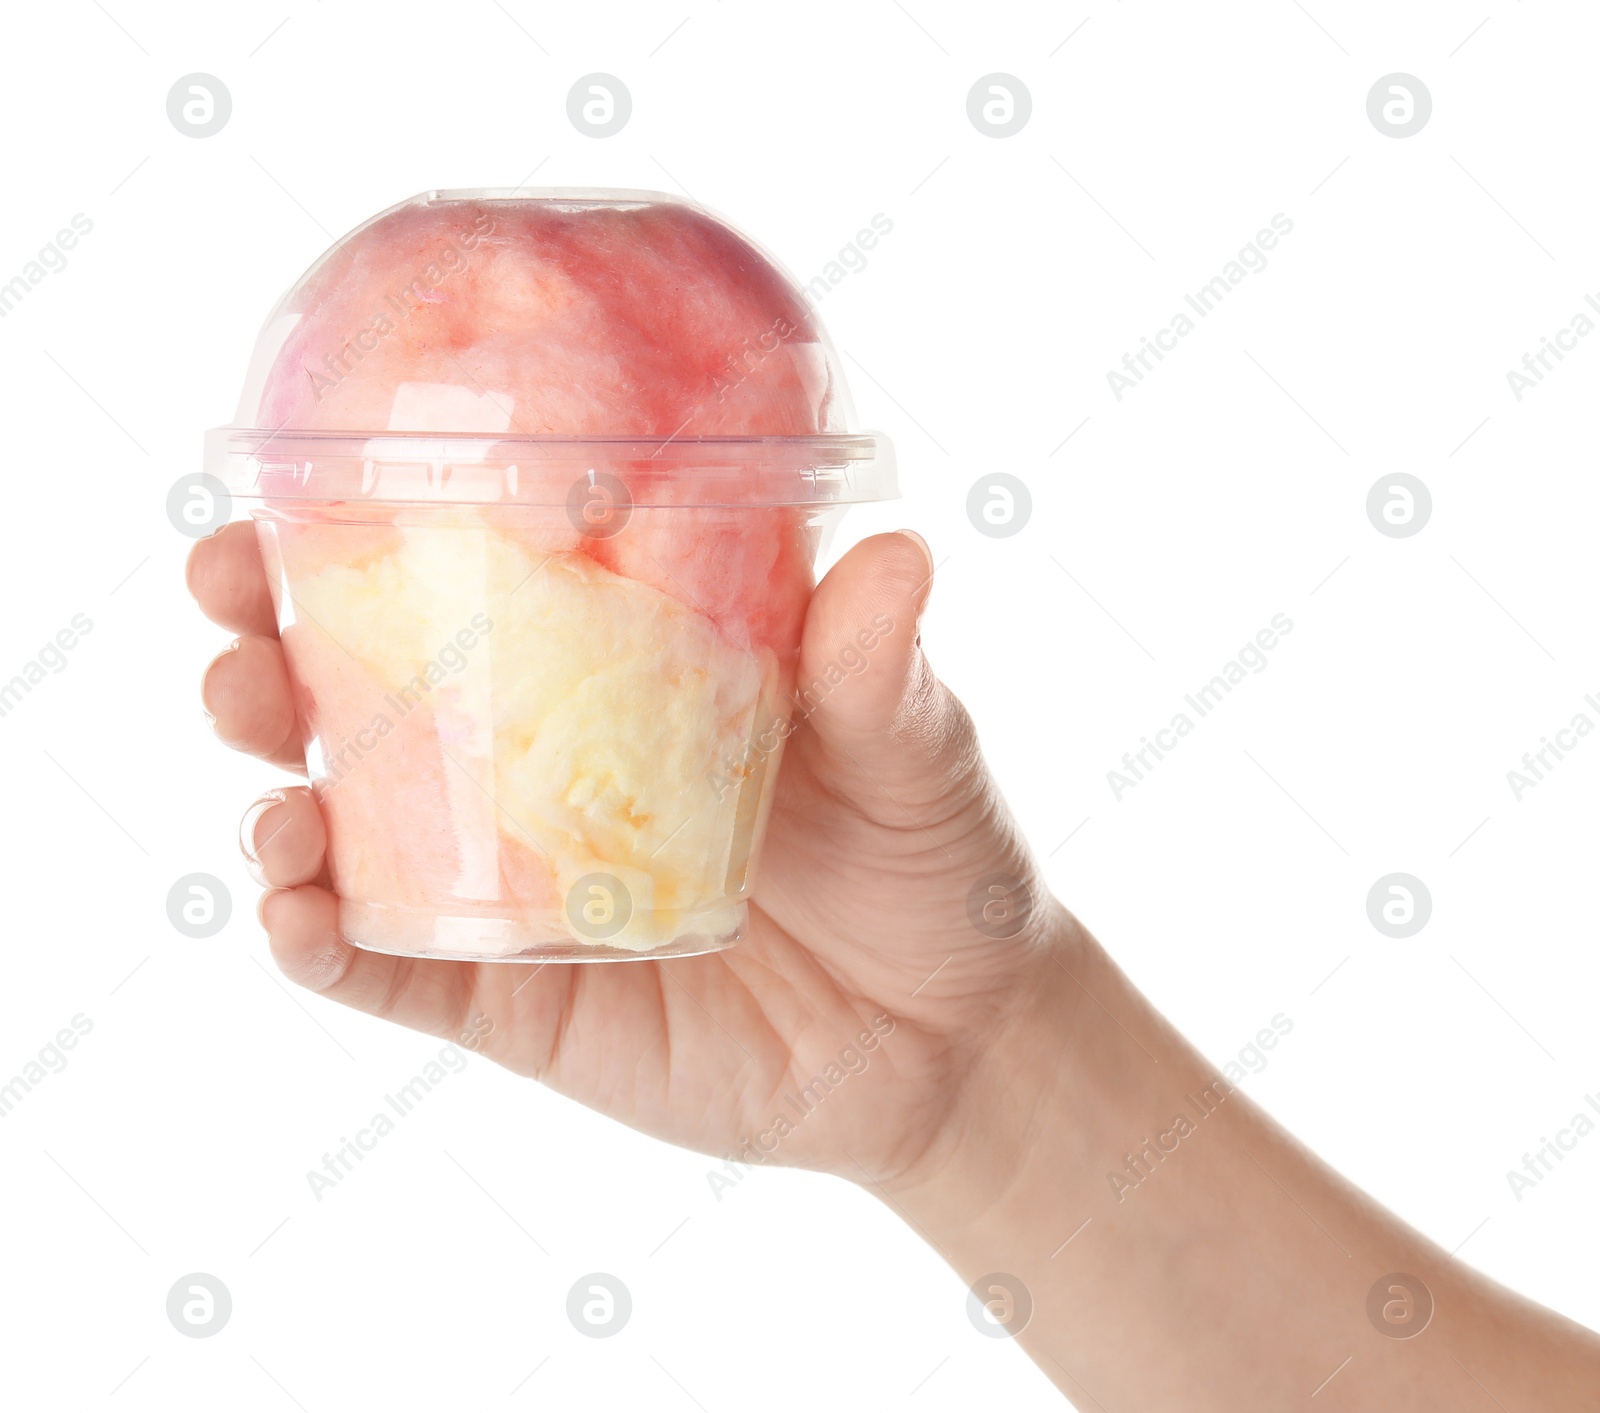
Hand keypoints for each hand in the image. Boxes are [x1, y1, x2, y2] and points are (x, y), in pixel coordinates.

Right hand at [188, 522, 1069, 1184]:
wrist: (950, 1041)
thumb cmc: (929, 861)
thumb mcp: (913, 750)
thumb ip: (883, 670)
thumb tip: (894, 554)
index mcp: (619, 668)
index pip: (473, 579)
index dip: (368, 528)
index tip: (293, 483)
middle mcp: (542, 766)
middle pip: (368, 696)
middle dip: (271, 649)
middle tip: (232, 609)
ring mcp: (517, 884)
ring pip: (352, 828)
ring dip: (274, 793)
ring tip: (266, 783)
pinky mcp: (513, 1001)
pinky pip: (389, 970)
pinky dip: (321, 944)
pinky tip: (294, 912)